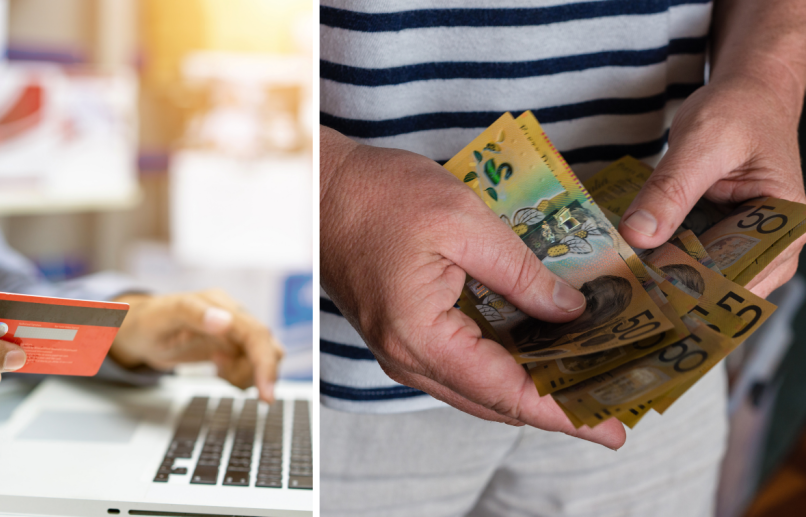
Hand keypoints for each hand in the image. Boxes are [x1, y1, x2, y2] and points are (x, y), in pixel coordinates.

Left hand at [109, 291, 283, 402]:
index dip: (265, 364)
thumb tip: (225, 321)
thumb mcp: (164, 318)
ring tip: (219, 373)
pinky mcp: (232, 345)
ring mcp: (234, 331)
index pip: (256, 334)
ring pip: (262, 358)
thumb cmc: (147, 322)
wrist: (138, 330)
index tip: (266, 393)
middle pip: (266, 347)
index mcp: (220, 304)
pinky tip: (219, 371)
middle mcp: (232, 315)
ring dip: (247, 374)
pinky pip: (251, 364)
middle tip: (249, 394)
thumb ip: (193, 314)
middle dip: (260, 374)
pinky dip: (241, 375)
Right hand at [320, 126, 625, 448]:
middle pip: (494, 402)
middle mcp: (408, 357)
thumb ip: (521, 271)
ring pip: (478, 388)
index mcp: (422, 336)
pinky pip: (461, 366)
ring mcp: (402, 350)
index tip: (611, 428)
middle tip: (611, 400)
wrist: (321, 187)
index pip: (506, 393)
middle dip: (555, 405)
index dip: (564, 413)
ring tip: (583, 375)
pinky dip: (503, 365)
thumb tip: (570, 311)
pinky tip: (537, 346)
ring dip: (530, 386)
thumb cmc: (380, 196)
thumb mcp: (464, 221)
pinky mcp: (403, 334)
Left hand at [619, 77, 805, 297]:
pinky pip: (694, 258)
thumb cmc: (738, 111)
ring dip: (666, 278)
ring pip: (706, 277)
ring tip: (622, 285)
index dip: (695, 289)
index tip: (648, 297)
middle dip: (675, 289)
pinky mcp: (722, 238)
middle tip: (624, 295)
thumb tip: (638, 234)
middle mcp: (775, 242)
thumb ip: (671, 189)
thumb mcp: (700, 143)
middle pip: (723, 284)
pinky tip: (631, 263)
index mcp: (788, 222)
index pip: (741, 272)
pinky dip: (665, 259)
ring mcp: (748, 243)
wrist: (745, 95)